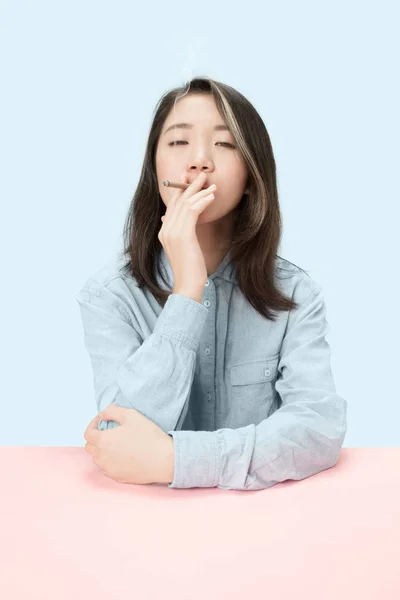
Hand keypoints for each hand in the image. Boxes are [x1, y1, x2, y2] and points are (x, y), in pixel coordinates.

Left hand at [84, 404, 174, 484]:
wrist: (163, 459)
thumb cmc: (149, 437)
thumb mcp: (131, 415)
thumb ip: (112, 411)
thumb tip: (102, 414)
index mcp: (103, 441)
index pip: (88, 433)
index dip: (92, 425)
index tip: (101, 421)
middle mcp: (102, 457)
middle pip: (90, 447)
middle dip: (96, 438)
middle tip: (108, 432)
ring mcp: (109, 469)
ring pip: (98, 459)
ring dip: (102, 450)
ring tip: (116, 444)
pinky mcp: (118, 478)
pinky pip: (108, 469)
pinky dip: (110, 461)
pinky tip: (123, 455)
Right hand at [158, 171, 216, 291]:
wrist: (188, 285)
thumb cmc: (190, 269)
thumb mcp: (185, 248)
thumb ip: (183, 234)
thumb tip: (189, 223)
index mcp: (164, 232)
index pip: (172, 206)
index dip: (181, 192)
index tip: (192, 181)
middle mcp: (165, 229)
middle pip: (177, 201)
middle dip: (190, 186)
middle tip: (202, 176)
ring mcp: (172, 232)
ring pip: (186, 204)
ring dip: (200, 192)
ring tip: (211, 184)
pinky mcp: (183, 235)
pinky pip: (193, 212)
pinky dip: (202, 202)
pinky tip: (211, 197)